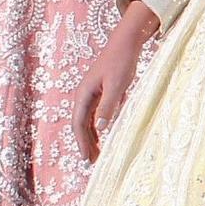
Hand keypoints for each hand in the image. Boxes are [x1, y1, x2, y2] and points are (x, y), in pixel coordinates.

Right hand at [74, 2, 160, 161]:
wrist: (126, 43)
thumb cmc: (121, 62)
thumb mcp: (117, 86)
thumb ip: (108, 106)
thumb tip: (101, 128)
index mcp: (83, 94)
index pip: (78, 124)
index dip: (81, 142)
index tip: (85, 158)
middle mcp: (84, 95)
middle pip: (81, 124)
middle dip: (85, 143)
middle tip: (92, 162)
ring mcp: (93, 93)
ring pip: (89, 120)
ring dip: (92, 137)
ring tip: (97, 154)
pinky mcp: (102, 92)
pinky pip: (97, 114)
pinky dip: (99, 127)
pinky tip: (105, 136)